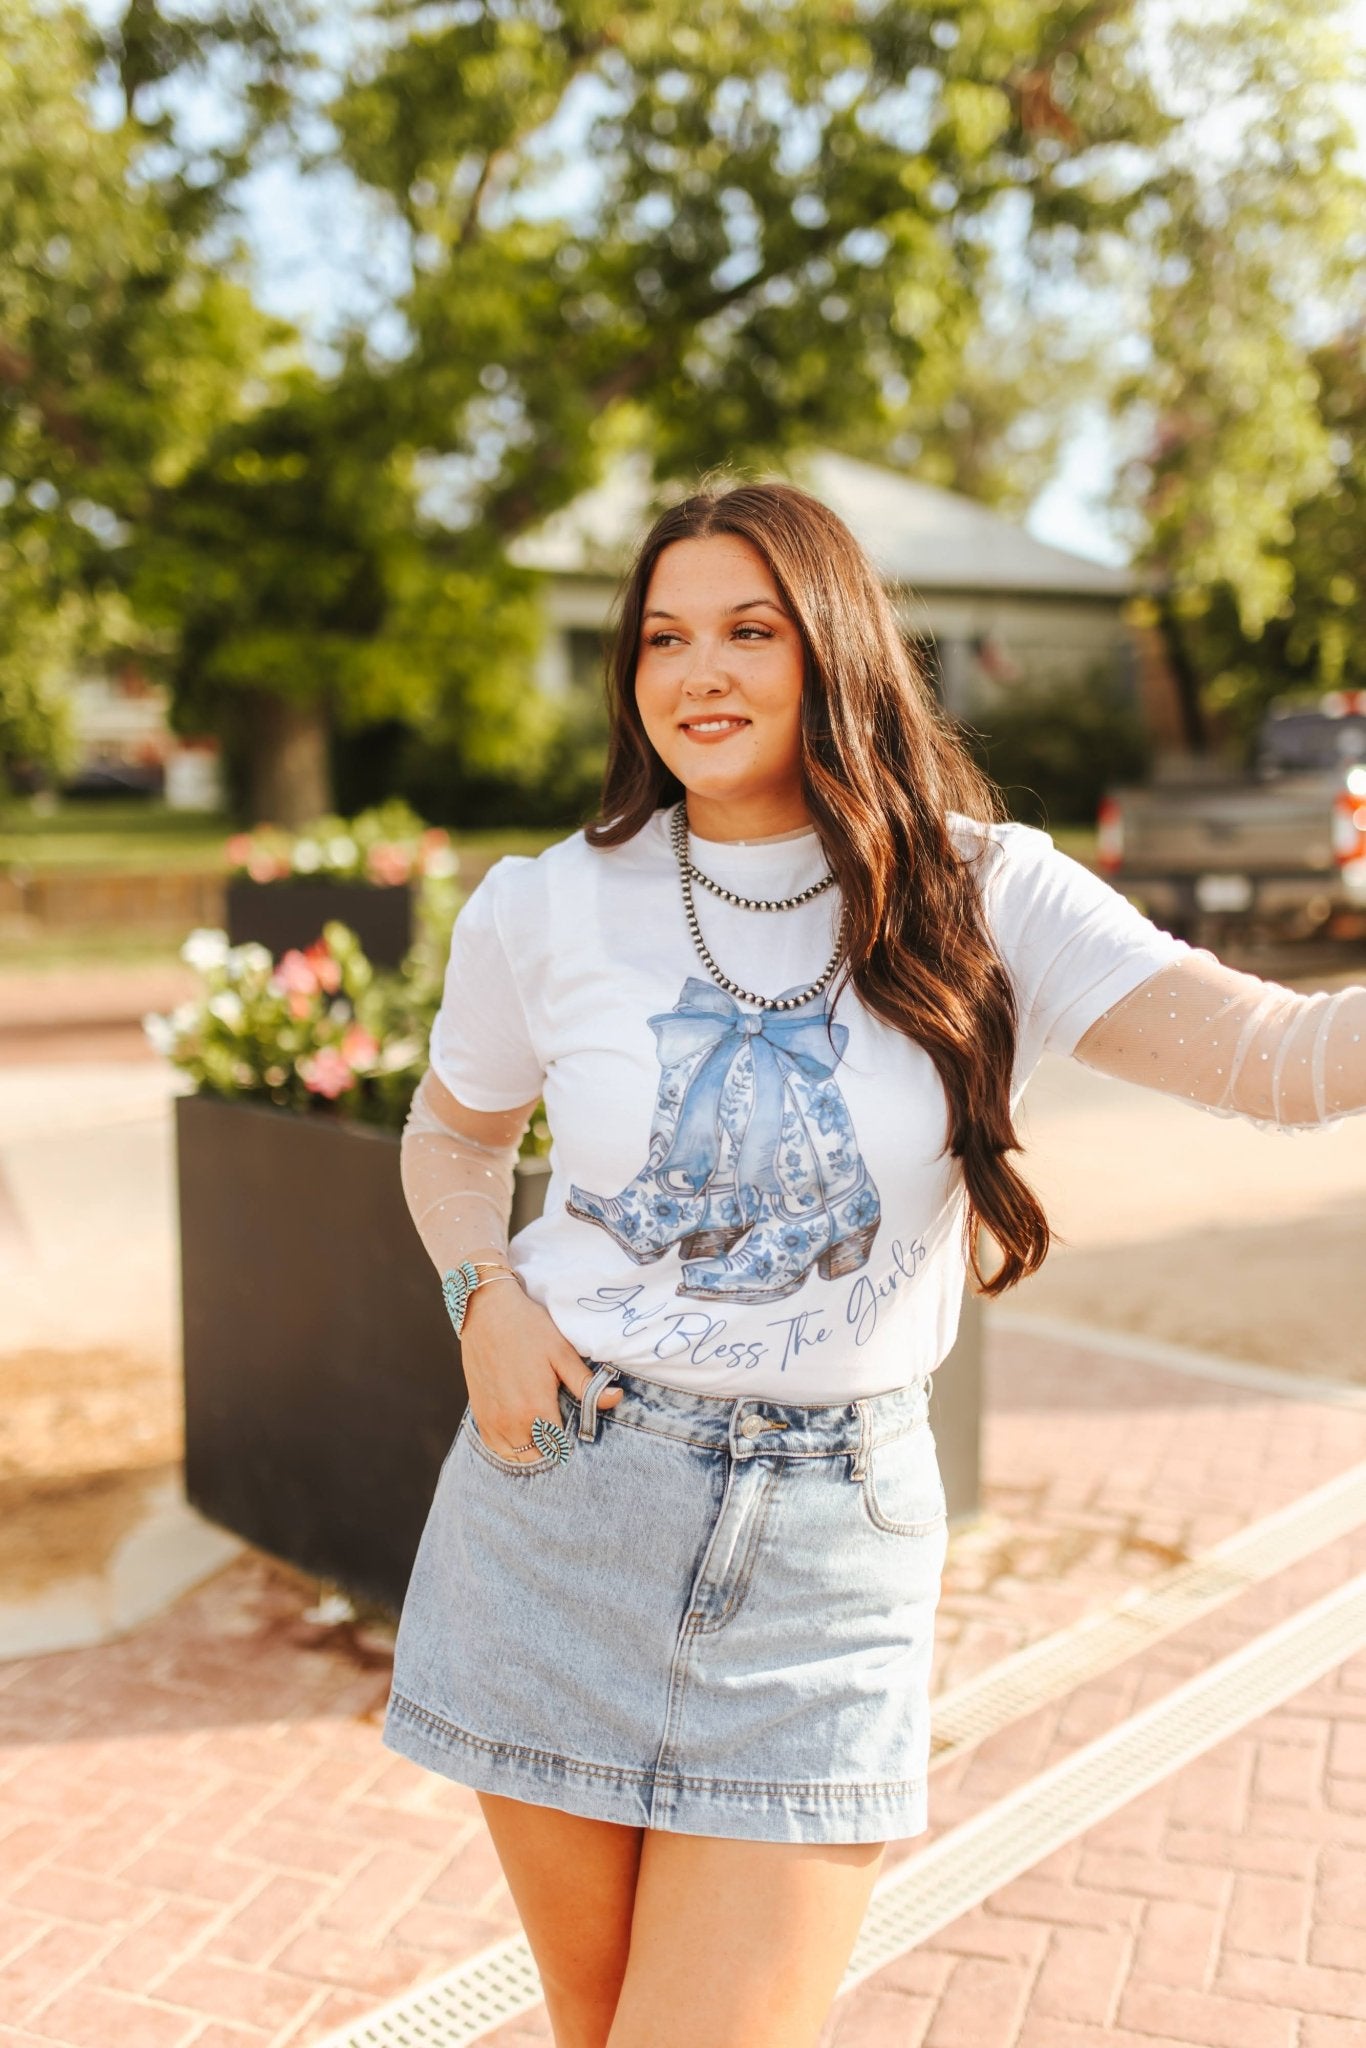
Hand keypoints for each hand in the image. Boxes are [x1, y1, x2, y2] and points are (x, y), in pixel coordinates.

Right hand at [458, 1273, 622, 1460]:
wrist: (487, 1311)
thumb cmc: (528, 1329)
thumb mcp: (562, 1353)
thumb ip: (586, 1384)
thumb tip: (616, 1399)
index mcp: (535, 1409)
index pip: (559, 1448)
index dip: (572, 1443)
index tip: (578, 1430)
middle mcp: (511, 1422)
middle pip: (539, 1457)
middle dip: (553, 1450)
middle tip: (564, 1431)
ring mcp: (492, 1421)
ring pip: (516, 1457)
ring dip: (532, 1451)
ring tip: (544, 1433)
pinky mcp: (480, 1415)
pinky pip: (496, 1448)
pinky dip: (510, 1448)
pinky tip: (523, 1433)